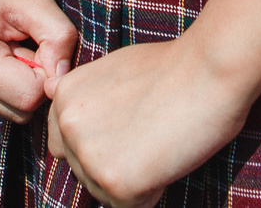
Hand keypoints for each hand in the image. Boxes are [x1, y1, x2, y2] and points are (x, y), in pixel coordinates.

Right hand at [0, 0, 77, 123]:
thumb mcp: (40, 0)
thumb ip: (59, 41)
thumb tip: (62, 83)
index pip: (29, 98)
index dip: (48, 69)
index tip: (41, 36)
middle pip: (20, 110)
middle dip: (37, 78)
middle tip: (30, 38)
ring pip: (12, 110)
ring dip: (25, 80)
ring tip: (17, 41)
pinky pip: (1, 100)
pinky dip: (13, 80)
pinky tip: (8, 49)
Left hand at [43, 38, 248, 207]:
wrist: (211, 68)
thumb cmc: (173, 67)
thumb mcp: (114, 68)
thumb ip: (84, 92)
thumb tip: (49, 89)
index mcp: (65, 97)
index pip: (65, 145)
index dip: (102, 142)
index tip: (129, 125)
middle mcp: (67, 125)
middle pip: (84, 172)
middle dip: (116, 162)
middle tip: (152, 130)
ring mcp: (88, 154)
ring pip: (104, 192)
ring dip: (133, 179)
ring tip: (160, 140)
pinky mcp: (114, 180)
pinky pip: (130, 205)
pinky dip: (152, 191)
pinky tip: (167, 157)